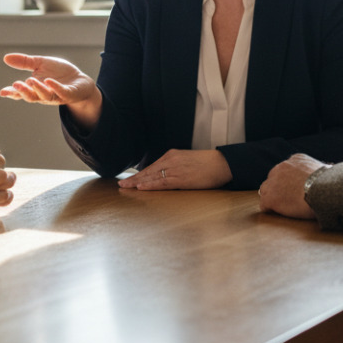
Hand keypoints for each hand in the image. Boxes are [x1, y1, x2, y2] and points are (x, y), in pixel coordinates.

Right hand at [0, 52, 102, 129]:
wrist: (79, 80)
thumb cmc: (58, 73)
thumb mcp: (40, 64)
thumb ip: (24, 62)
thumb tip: (5, 58)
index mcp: (34, 87)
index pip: (21, 92)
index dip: (12, 93)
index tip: (3, 92)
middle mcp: (43, 94)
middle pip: (31, 96)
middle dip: (23, 92)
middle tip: (16, 85)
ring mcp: (56, 95)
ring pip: (44, 95)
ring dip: (37, 89)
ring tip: (30, 80)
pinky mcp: (69, 93)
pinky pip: (61, 92)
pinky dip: (55, 87)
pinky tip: (49, 81)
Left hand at [118, 149, 232, 190]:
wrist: (222, 163)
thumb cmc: (207, 164)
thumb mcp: (187, 162)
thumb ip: (175, 167)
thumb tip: (167, 177)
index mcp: (172, 155)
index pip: (152, 167)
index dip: (139, 174)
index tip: (130, 179)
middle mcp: (170, 160)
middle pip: (148, 171)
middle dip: (134, 179)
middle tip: (121, 185)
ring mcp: (174, 169)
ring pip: (152, 177)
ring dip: (137, 183)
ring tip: (125, 187)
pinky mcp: (180, 178)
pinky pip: (161, 183)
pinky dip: (150, 185)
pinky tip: (140, 188)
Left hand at [258, 154, 325, 219]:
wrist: (324, 191)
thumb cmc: (331, 183)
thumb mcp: (326, 170)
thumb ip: (320, 172)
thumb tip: (329, 171)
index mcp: (296, 159)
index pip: (287, 169)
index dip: (290, 181)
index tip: (296, 188)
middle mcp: (282, 167)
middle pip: (274, 178)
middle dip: (280, 188)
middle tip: (288, 199)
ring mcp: (273, 182)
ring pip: (266, 190)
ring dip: (273, 198)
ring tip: (282, 208)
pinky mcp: (270, 197)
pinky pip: (264, 205)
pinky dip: (270, 210)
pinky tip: (278, 214)